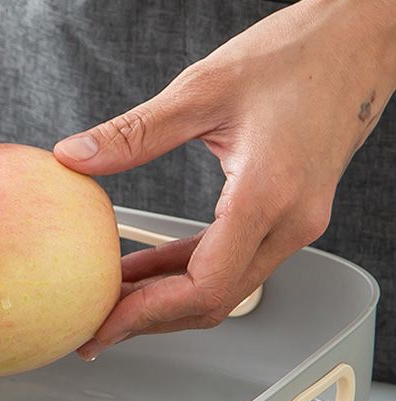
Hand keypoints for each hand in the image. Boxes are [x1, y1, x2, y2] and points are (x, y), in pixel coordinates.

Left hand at [53, 0, 395, 359]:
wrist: (360, 38)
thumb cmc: (298, 54)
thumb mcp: (204, 88)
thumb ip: (135, 132)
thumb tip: (77, 156)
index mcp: (267, 196)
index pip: (203, 287)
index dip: (146, 315)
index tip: (104, 326)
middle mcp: (289, 223)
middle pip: (212, 302)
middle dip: (149, 319)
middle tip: (98, 325)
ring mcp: (294, 225)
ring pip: (222, 289)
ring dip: (166, 299)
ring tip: (114, 298)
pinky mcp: (289, 217)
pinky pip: (232, 263)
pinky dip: (186, 272)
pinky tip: (148, 268)